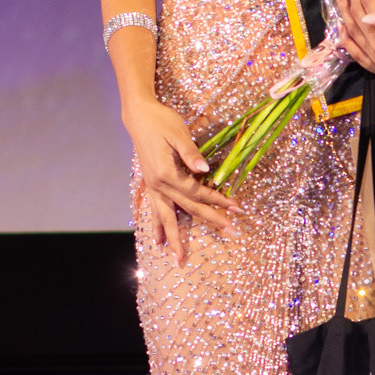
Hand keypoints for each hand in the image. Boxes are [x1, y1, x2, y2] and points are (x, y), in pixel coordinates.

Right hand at [124, 97, 234, 261]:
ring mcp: (153, 187)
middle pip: (188, 208)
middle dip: (210, 220)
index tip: (236, 207)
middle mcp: (158, 185)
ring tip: (178, 257)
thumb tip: (205, 169)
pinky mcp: (151, 184)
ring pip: (166, 217)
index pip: (197, 192)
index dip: (218, 200)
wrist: (138, 116)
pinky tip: (158, 241)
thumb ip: (191, 153)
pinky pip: (154, 211)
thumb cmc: (161, 121)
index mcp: (167, 174)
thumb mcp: (178, 133)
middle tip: (230, 232)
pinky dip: (157, 227)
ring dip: (174, 237)